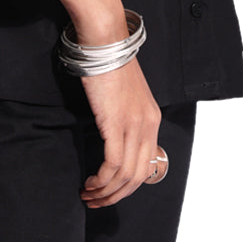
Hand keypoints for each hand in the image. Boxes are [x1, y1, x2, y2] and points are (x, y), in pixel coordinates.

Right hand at [77, 55, 162, 208]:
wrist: (105, 41)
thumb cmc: (110, 63)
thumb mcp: (126, 94)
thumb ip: (126, 116)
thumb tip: (114, 136)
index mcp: (152, 118)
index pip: (147, 164)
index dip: (129, 185)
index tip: (111, 190)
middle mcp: (148, 124)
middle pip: (138, 176)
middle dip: (117, 195)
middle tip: (98, 200)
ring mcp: (133, 124)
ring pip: (125, 174)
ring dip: (106, 191)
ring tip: (89, 194)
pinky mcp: (116, 122)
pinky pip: (112, 163)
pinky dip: (101, 179)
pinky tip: (90, 182)